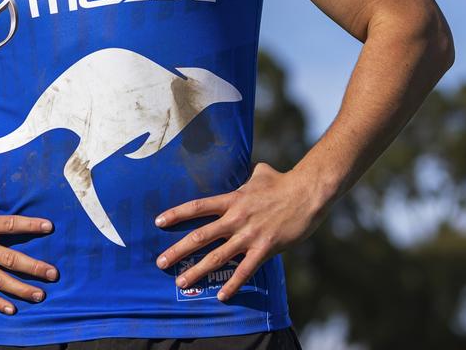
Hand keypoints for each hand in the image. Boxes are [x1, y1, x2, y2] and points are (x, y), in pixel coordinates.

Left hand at [154, 163, 325, 300]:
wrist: (307, 193)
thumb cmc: (283, 182)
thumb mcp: (259, 173)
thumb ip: (246, 177)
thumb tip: (248, 171)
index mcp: (231, 200)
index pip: (196, 207)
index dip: (176, 214)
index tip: (158, 222)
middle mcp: (235, 218)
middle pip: (199, 236)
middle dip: (178, 250)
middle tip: (160, 262)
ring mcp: (249, 235)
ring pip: (217, 257)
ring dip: (197, 271)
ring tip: (181, 282)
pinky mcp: (265, 249)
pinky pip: (245, 271)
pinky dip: (232, 284)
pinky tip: (221, 296)